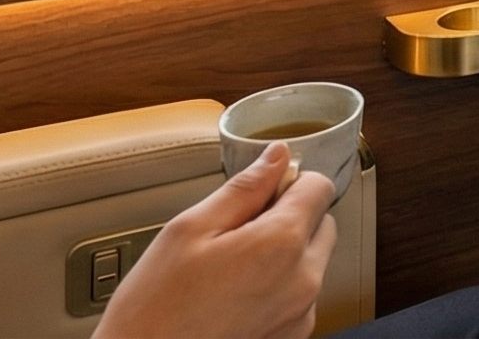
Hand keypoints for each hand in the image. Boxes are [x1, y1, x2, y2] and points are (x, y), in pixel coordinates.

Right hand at [97, 142, 338, 338]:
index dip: (290, 181)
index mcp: (281, 245)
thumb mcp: (189, 230)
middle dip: (291, 217)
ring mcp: (300, 314)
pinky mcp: (292, 336)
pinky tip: (235, 293)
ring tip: (231, 267)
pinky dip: (279, 287)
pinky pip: (300, 296)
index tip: (262, 190)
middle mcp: (303, 282)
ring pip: (312, 261)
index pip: (319, 187)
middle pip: (321, 225)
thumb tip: (275, 158)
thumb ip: (243, 188)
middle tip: (239, 229)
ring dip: (286, 254)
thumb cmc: (156, 308)